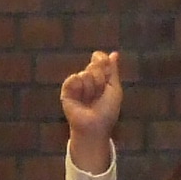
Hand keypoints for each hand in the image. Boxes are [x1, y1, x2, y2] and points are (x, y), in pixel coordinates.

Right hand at [60, 51, 122, 172]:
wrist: (95, 126)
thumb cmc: (107, 111)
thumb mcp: (114, 88)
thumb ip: (113, 70)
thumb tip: (114, 53)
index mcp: (100, 78)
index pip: (99, 59)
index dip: (102, 60)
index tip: (106, 63)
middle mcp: (88, 80)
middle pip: (94, 66)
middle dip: (100, 79)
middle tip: (100, 93)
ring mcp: (77, 86)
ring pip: (85, 74)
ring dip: (91, 88)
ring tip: (90, 100)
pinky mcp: (66, 92)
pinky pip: (72, 79)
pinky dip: (78, 86)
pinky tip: (80, 97)